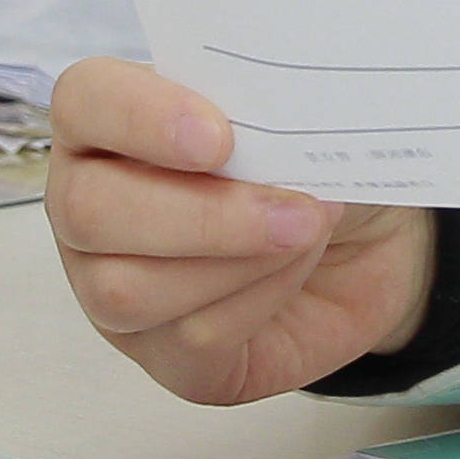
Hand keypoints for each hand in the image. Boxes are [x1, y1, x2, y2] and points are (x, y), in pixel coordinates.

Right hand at [47, 59, 436, 404]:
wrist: (376, 236)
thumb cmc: (318, 157)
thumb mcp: (305, 112)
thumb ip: (270, 103)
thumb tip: (275, 124)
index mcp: (112, 120)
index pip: (83, 100)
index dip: (139, 117)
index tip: (220, 138)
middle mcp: (92, 205)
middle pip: (88, 211)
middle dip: (201, 213)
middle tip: (295, 205)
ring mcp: (114, 289)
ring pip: (126, 289)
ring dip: (237, 259)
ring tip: (310, 229)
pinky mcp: (167, 357)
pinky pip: (190, 337)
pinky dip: (262, 296)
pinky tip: (302, 266)